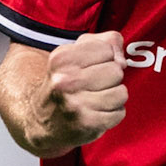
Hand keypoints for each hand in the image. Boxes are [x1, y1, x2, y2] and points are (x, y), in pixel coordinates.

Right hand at [30, 32, 126, 155]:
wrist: (43, 120)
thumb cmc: (67, 82)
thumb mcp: (79, 52)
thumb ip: (107, 42)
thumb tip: (122, 61)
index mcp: (62, 58)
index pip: (107, 49)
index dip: (104, 58)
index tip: (89, 68)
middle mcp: (65, 80)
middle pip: (116, 71)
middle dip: (111, 79)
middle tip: (93, 86)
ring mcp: (75, 104)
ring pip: (121, 93)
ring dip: (114, 98)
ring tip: (96, 100)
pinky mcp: (86, 123)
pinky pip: (119, 113)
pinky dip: (112, 114)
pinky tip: (96, 113)